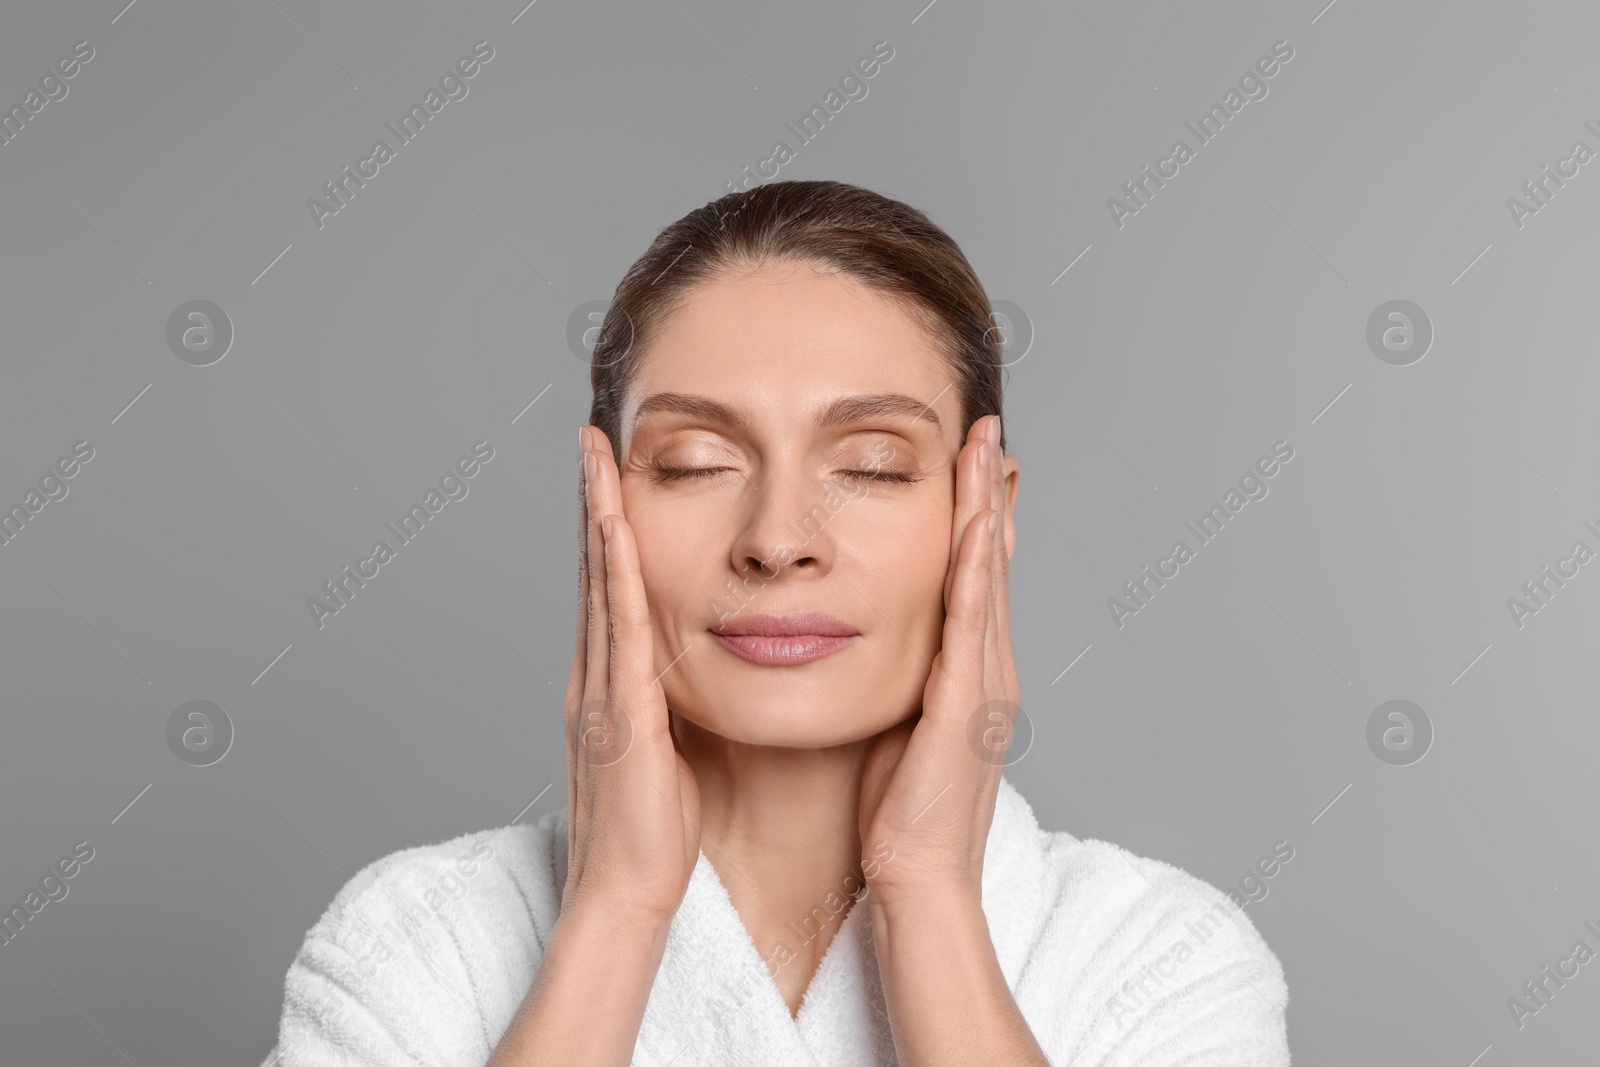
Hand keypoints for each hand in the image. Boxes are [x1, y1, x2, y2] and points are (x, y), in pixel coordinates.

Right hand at [561, 425, 701, 927]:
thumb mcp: (664, 754)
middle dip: (591, 504)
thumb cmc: (654, 835)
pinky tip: (615, 527)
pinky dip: (614, 573)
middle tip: (591, 440)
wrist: (627, 894)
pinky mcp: (619, 712)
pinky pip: (618, 629)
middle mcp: (594, 678)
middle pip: (592, 573)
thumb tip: (684, 677)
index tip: (610, 477)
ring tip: (594, 457)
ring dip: (596, 517)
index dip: (604, 530)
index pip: (607, 592)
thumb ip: (665, 709)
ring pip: (598, 586)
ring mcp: (599, 692)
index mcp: (608, 688)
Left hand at [857, 414, 1018, 907]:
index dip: (975, 518)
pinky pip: (971, 624)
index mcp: (970, 676)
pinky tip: (974, 525)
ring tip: (984, 453)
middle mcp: (988, 672)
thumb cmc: (897, 815)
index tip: (969, 463)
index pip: (974, 579)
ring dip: (986, 512)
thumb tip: (880, 643)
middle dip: (988, 496)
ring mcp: (985, 687)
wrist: (916, 879)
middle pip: (990, 565)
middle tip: (987, 433)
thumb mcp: (901, 728)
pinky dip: (975, 569)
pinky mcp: (967, 707)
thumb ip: (904, 681)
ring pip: (986, 581)